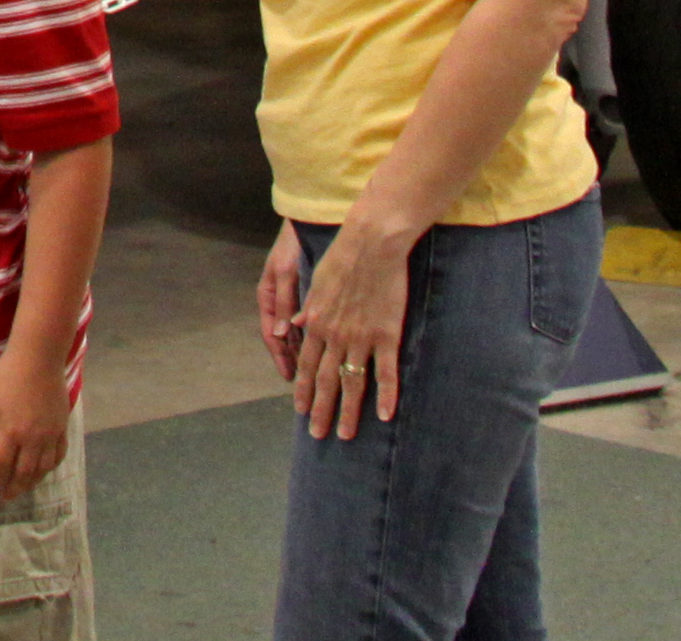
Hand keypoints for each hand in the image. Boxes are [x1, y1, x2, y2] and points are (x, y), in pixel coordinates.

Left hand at [0, 345, 70, 500]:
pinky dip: (50, 468)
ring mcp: (50, 435)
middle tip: (4, 498)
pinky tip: (43, 471)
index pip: (0, 467)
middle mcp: (32, 439)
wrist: (38, 359)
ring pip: (42, 469)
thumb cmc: (6, 377)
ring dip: (31, 483)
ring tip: (21, 489)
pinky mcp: (62, 428)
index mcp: (10, 433)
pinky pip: (59, 456)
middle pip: (23, 473)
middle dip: (12, 488)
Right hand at [253, 227, 302, 381]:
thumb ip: (284, 301)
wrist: (308, 222)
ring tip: (314, 371)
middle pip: (283, 337)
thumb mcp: (286, 272)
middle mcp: (277, 300)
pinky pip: (306, 321)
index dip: (279, 357)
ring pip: (295, 331)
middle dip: (291, 359)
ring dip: (302, 351)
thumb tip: (280, 334)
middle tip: (303, 382)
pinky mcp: (305, 294)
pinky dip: (312, 336)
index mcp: (267, 296)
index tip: (289, 377)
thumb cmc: (293, 245)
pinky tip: (323, 348)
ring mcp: (290, 298)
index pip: (271, 334)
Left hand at [288, 218, 412, 441]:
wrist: (371, 245)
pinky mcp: (386, 334)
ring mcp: (361, 338)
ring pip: (353, 383)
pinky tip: (386, 416)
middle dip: (321, 410)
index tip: (301, 411)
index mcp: (317, 323)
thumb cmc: (342, 258)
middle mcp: (336, 336)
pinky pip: (386, 372)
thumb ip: (307, 309)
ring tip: (345, 434)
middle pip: (327, 381)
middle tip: (318, 435)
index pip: (308, 366)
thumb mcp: (316, 283)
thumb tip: (294, 326)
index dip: (305, 390)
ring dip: (348, 411)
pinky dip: (387, 396)